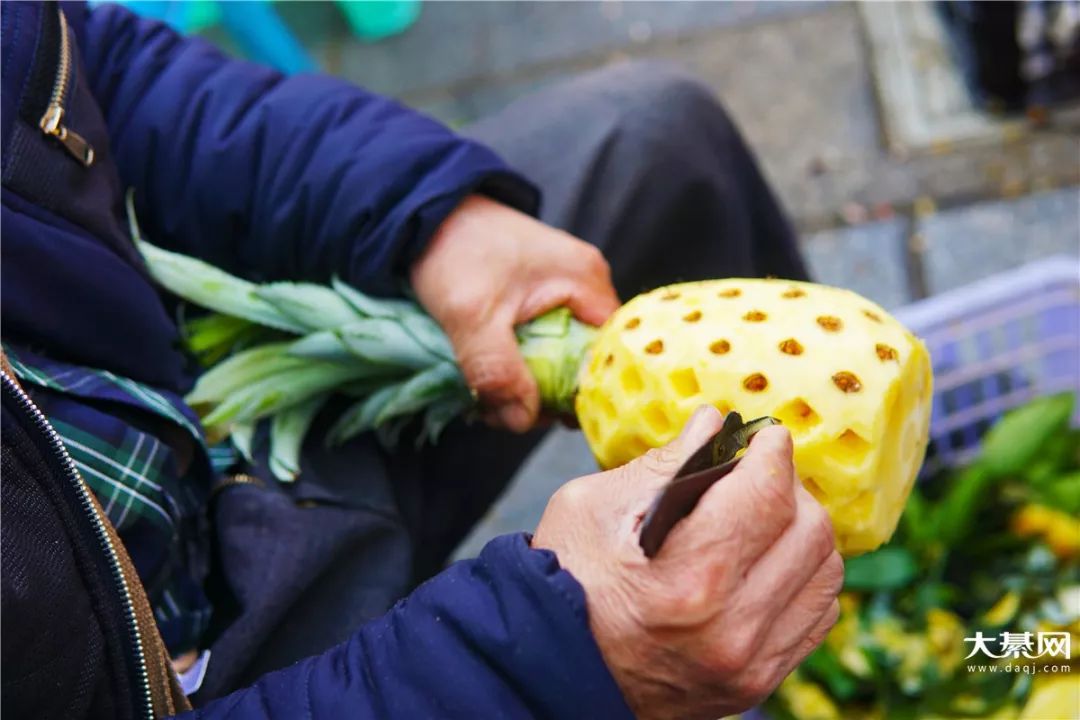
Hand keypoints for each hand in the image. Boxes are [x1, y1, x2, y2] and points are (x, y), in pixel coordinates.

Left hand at [410, 195, 618, 431]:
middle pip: (584, 357)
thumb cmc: (452, 251)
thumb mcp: (472, 316)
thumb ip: (499, 371)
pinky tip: (492, 377)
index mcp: (586, 280)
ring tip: (493, 399)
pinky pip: (541, 339)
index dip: (583, 392)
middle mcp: (583, 281)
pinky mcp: (536, 292)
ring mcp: (561, 285)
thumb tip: (522, 422)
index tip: (546, 418)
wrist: (421, 210)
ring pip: (559, 352)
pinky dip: (519, 361)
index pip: (609, 353)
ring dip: (529, 380)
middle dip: (549, 392)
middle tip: (508, 413)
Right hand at [533, 406, 842, 719]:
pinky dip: (802, 575)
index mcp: (690, 579)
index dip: (773, 452)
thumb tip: (715, 423)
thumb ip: (664, 464)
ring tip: (762, 517)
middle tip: (756, 474)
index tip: (765, 436)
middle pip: (809, 530)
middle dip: (787, 487)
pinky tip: (765, 560)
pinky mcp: (760, 682)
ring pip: (825, 571)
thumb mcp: (593, 508)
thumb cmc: (565, 582)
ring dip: (801, 530)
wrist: (554, 670)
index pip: (767, 495)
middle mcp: (733, 629)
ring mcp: (752, 664)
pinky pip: (818, 614)